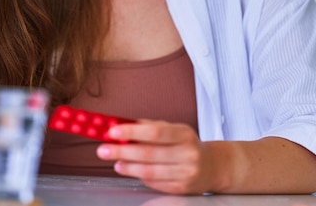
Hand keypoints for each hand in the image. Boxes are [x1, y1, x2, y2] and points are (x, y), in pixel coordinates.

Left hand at [96, 120, 216, 194]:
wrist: (212, 167)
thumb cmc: (185, 144)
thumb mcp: (173, 130)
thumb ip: (148, 127)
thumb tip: (120, 125)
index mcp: (184, 135)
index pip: (155, 132)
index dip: (132, 132)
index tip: (112, 131)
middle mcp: (187, 154)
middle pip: (149, 153)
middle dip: (122, 151)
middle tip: (103, 149)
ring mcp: (185, 174)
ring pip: (149, 171)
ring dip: (127, 166)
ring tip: (115, 162)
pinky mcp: (181, 189)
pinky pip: (154, 183)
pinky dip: (139, 176)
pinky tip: (128, 169)